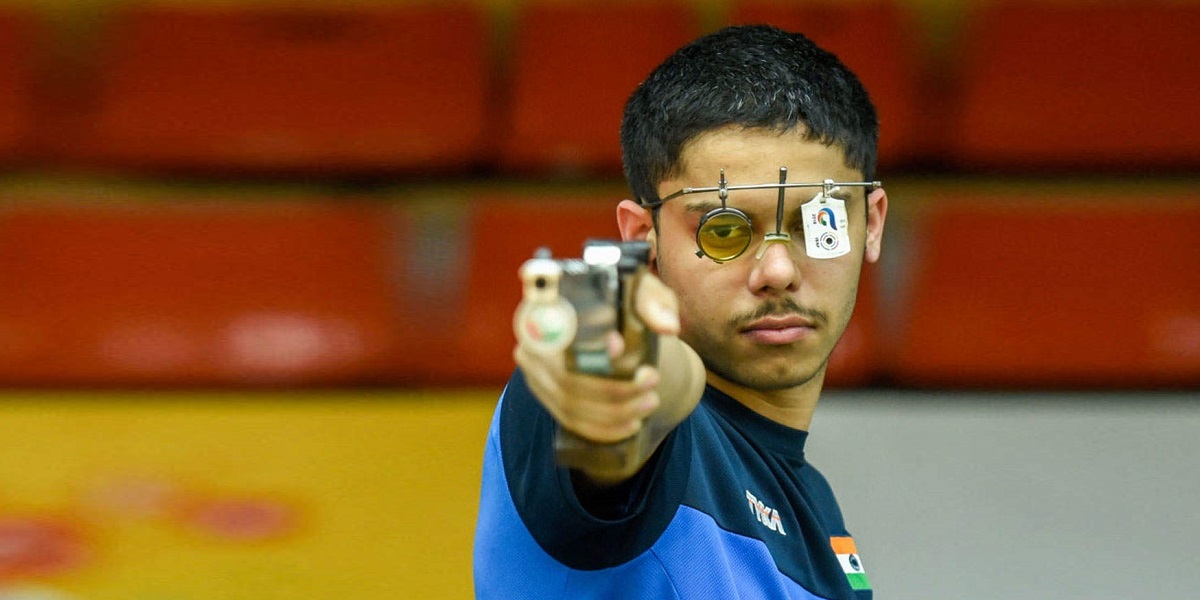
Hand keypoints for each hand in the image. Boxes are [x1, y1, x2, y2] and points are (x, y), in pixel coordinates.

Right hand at [514, 272, 681, 443]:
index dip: (580, 343)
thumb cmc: (623, 299)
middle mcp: (532, 339)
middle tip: (652, 382)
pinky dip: (602, 428)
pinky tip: (630, 425)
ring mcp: (534, 371)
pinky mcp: (545, 394)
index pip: (555, 330)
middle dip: (613, 388)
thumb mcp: (640, 290)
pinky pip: (569, 421)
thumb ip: (653, 301)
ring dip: (614, 412)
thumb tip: (667, 326)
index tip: (621, 346)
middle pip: (565, 376)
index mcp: (546, 306)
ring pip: (570, 404)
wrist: (610, 319)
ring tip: (650, 403)